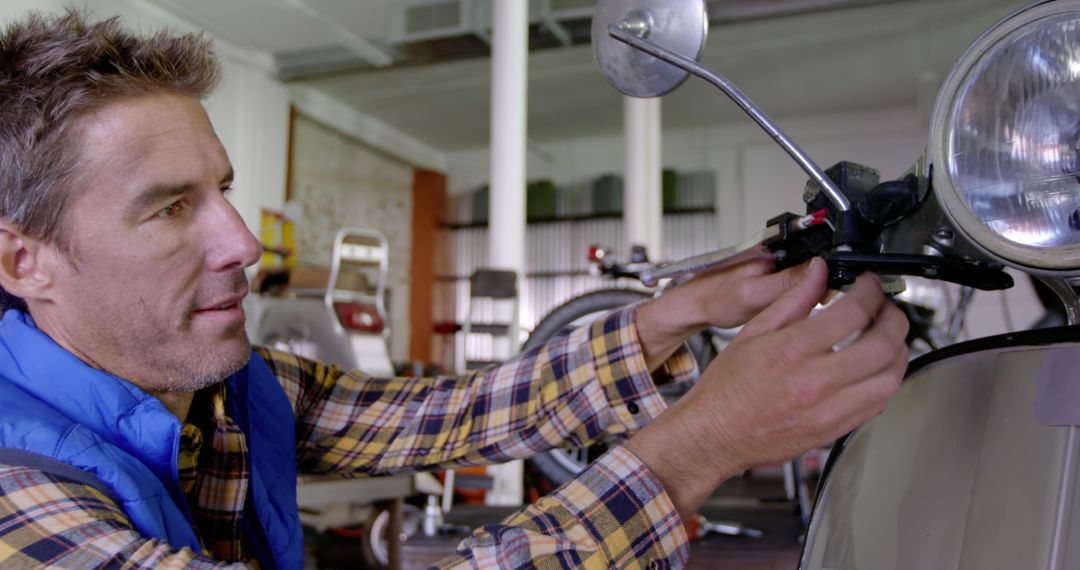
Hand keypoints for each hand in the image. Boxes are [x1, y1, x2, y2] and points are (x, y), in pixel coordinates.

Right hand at [626, 257, 908, 520]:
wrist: (715, 435)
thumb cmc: (727, 388)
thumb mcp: (752, 332)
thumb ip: (792, 299)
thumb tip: (817, 273)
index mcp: (792, 351)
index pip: (853, 313)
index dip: (870, 292)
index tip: (869, 286)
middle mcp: (815, 383)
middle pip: (883, 346)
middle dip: (894, 318)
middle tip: (886, 308)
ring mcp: (828, 411)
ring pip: (890, 379)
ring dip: (898, 352)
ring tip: (887, 337)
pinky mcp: (834, 431)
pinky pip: (878, 404)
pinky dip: (885, 381)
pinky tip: (873, 368)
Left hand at [635, 248, 811, 369]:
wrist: (695, 305)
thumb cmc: (715, 298)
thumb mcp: (755, 294)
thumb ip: (787, 282)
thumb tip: (820, 270)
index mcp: (773, 245)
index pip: (817, 252)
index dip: (827, 276)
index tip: (824, 297)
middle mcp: (775, 248)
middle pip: (815, 262)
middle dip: (817, 286)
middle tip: (802, 306)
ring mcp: (773, 260)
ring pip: (806, 273)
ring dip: (806, 292)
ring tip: (789, 306)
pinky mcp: (770, 272)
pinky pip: (794, 281)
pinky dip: (794, 296)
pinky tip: (781, 305)